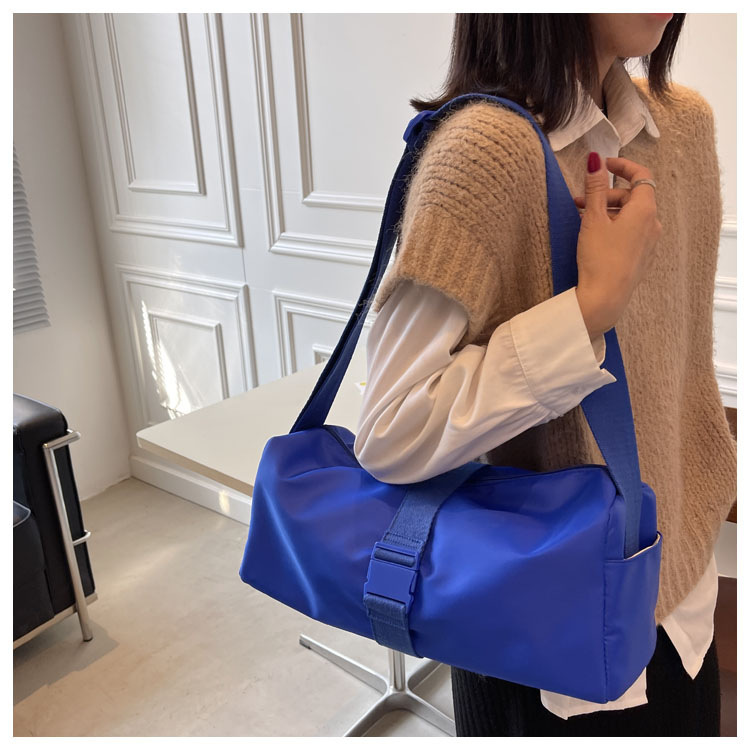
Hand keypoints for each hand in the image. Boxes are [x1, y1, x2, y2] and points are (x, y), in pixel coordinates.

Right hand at [574, 154, 661, 338]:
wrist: (605, 298)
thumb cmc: (600, 258)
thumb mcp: (593, 219)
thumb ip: (594, 188)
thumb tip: (595, 160)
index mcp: (645, 210)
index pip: (641, 175)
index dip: (623, 166)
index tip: (604, 165)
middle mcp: (653, 224)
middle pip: (632, 197)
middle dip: (606, 195)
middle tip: (581, 201)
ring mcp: (649, 242)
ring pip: (630, 215)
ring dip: (608, 211)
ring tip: (584, 220)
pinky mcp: (641, 257)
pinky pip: (631, 232)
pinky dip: (615, 226)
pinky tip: (595, 236)